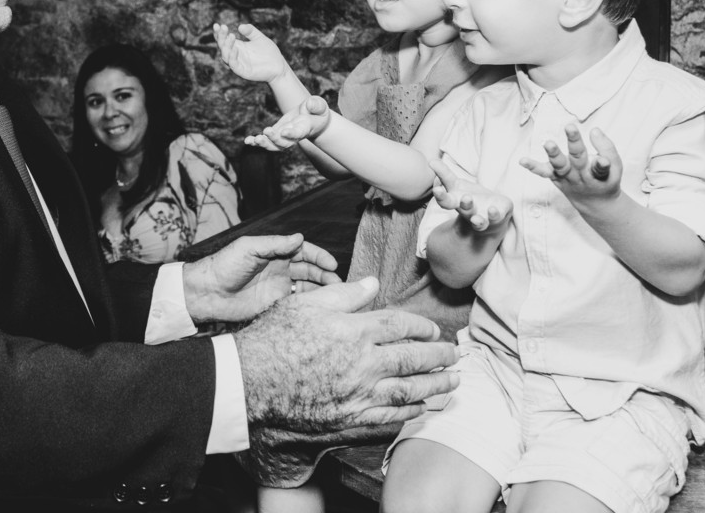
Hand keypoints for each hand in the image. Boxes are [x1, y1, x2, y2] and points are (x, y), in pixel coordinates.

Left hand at [183, 233, 340, 323]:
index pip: (305, 251)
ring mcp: (278, 288)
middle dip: (326, 274)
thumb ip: (274, 244)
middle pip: (310, 270)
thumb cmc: (224, 265)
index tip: (332, 264)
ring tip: (336, 296)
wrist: (207, 293)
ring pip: (307, 288)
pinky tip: (320, 308)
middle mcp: (280, 269)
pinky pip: (297, 304)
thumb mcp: (248, 248)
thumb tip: (299, 238)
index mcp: (275, 252)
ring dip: (322, 290)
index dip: (320, 256)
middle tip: (339, 283)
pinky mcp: (275, 306)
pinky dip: (310, 305)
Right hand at [214, 22, 288, 83]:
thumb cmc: (269, 53)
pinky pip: (234, 65)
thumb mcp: (259, 38)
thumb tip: (240, 26)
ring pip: (225, 56)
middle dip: (221, 37)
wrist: (279, 67)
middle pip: (222, 46)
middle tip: (223, 28)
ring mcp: (238, 64)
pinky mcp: (242, 72)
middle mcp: (235, 55)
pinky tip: (236, 48)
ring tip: (231, 36)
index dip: (219, 33)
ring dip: (226, 46)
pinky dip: (233, 57)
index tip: (217, 25)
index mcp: (237, 46)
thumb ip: (251, 31)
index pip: (223, 40)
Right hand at [235, 277, 458, 433]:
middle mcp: (363, 364)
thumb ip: (345, 294)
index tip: (432, 330)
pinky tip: (421, 408)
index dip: (422, 327)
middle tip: (455, 355)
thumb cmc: (273, 339)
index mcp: (355, 330)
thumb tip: (372, 283)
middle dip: (439, 357)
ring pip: (409, 391)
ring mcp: (359, 395)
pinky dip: (410, 413)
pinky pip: (390, 418)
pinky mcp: (350, 420)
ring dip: (435, 386)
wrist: (249, 385)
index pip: (401, 326)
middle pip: (413, 359)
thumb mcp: (306, 304)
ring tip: (452, 382)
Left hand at [244, 95, 331, 151]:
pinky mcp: (276, 134)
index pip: (298, 133)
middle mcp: (293, 137)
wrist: (314, 121)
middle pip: (283, 143)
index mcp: (304, 129)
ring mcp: (283, 137)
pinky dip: (256, 142)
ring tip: (253, 140)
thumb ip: (316, 105)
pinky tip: (247, 141)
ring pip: (273, 145)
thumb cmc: (317, 113)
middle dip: (274, 139)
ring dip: (264, 143)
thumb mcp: (320, 107)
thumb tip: (310, 102)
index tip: (284, 132)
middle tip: (266, 131)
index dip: (291, 134)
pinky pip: (266, 141)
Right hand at [429, 159, 511, 235]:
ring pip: (479, 222)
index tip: (437, 189)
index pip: (446, 201)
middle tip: (466, 198)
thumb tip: (430, 161)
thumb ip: (444, 174)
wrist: (488, 217)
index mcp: (456, 203)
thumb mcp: (455, 185)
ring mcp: (483, 217)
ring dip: (478, 220)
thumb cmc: (469, 198)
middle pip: (465, 210)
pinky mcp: (497, 216)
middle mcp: (469, 212)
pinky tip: (493, 209)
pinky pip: (496, 217)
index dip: (441, 196)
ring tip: (476, 218)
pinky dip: (494, 215)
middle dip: (465, 205)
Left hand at [519, 123, 621, 203]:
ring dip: (553, 154)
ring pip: (560, 166)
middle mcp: (582, 175)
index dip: (603, 164)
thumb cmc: (605, 179)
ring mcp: (567, 177)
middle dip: (575, 142)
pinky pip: (544, 173)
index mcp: (600, 174)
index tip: (603, 160)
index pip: (602, 168)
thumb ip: (607, 148)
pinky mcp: (555, 178)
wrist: (594, 203)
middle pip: (579, 158)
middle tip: (570, 127)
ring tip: (548, 143)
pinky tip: (522, 161)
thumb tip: (594, 130)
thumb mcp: (615, 166)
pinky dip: (533, 167)